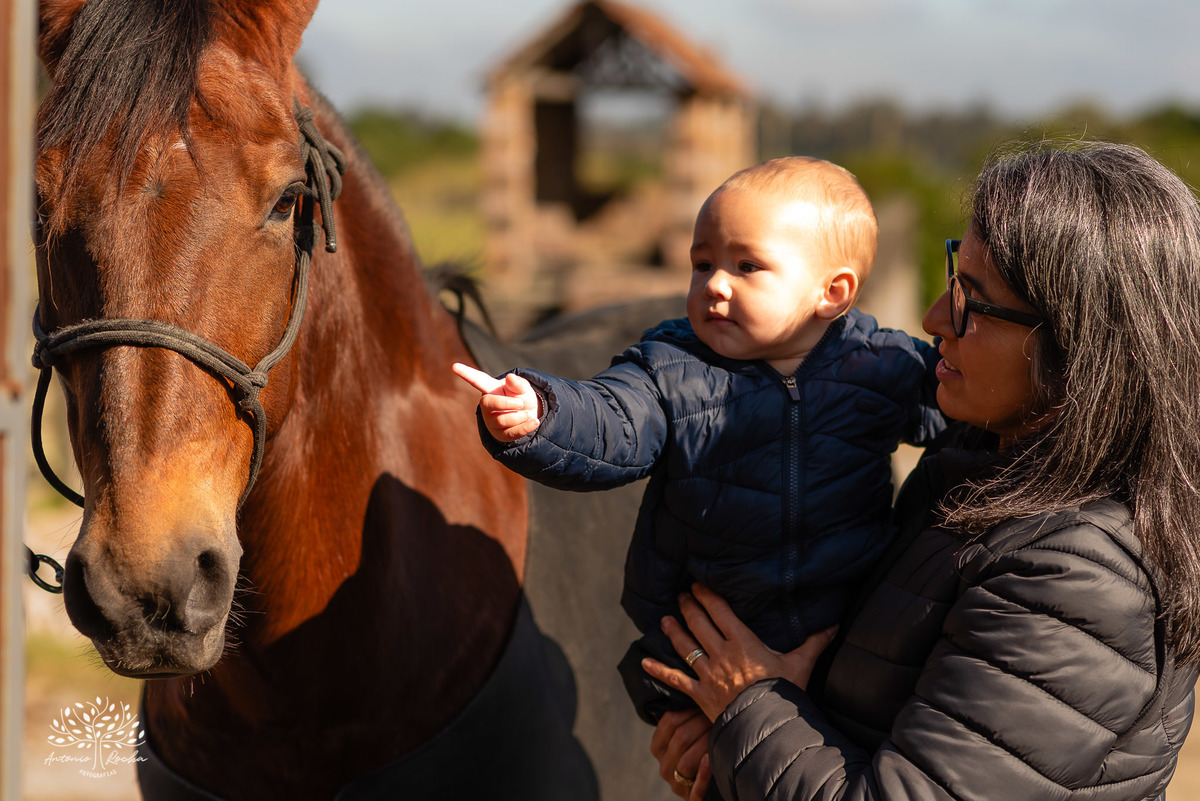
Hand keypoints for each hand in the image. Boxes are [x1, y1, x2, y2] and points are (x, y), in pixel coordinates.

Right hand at [451, 362, 540, 441]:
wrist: (530, 416)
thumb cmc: (522, 397)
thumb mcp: (523, 388)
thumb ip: (518, 383)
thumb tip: (510, 378)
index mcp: (491, 389)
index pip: (477, 380)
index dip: (466, 373)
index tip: (454, 366)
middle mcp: (487, 405)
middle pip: (488, 403)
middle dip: (506, 404)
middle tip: (521, 403)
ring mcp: (491, 420)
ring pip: (501, 419)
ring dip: (519, 416)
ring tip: (526, 413)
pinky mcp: (500, 434)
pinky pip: (511, 433)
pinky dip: (525, 427)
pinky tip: (534, 421)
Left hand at [642, 584, 837, 721]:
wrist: (768, 727)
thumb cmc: (785, 694)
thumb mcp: (801, 665)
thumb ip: (814, 642)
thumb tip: (833, 624)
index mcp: (743, 642)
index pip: (720, 611)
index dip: (706, 595)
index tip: (696, 584)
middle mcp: (722, 654)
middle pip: (699, 624)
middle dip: (688, 607)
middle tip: (679, 595)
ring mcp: (708, 674)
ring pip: (685, 646)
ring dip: (673, 630)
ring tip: (664, 619)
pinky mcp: (700, 695)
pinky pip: (675, 680)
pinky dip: (658, 670)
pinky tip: (643, 661)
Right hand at [650, 709, 711, 799]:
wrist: (709, 785)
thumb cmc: (702, 749)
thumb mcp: (691, 733)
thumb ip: (687, 715)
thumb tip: (694, 680)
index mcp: (659, 745)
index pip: (670, 721)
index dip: (689, 709)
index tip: (706, 701)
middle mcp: (664, 764)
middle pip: (681, 737)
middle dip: (702, 724)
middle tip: (719, 715)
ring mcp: (675, 782)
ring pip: (687, 760)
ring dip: (706, 745)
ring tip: (720, 733)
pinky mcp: (689, 797)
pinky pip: (696, 786)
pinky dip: (705, 773)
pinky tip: (712, 761)